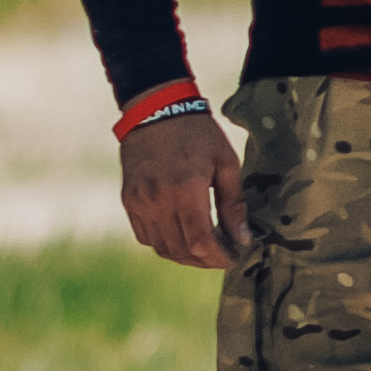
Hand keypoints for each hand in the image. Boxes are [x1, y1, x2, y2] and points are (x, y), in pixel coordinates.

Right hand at [120, 109, 251, 267]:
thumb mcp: (226, 163)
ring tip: (204, 251)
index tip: (233, 258)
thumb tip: (242, 240)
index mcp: (185, 190)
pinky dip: (164, 244)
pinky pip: (144, 236)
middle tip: (222, 256)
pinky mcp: (128, 200)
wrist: (156, 109)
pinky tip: (181, 237)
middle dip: (204, 260)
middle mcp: (158, 200)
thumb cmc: (198, 133)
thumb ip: (233, 205)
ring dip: (184, 256)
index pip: (200, 242)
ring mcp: (139, 202)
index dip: (218, 257)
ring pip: (161, 248)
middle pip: (180, 250)